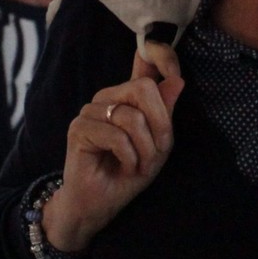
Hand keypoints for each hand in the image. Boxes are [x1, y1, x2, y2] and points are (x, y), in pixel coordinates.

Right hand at [42, 40, 184, 251]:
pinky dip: (129, 156)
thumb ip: (165, 112)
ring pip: (132, 116)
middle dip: (159, 125)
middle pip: (143, 89)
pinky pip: (116, 135)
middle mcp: (108, 97)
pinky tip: (124, 166)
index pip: (144, 60)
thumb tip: (178, 79)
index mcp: (127, 96)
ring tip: (140, 164)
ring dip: (145, 148)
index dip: (163, 55)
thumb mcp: (159, 143)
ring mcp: (91, 110)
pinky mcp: (79, 128)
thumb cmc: (130, 172)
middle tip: (157, 152)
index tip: (175, 69)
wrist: (101, 203)